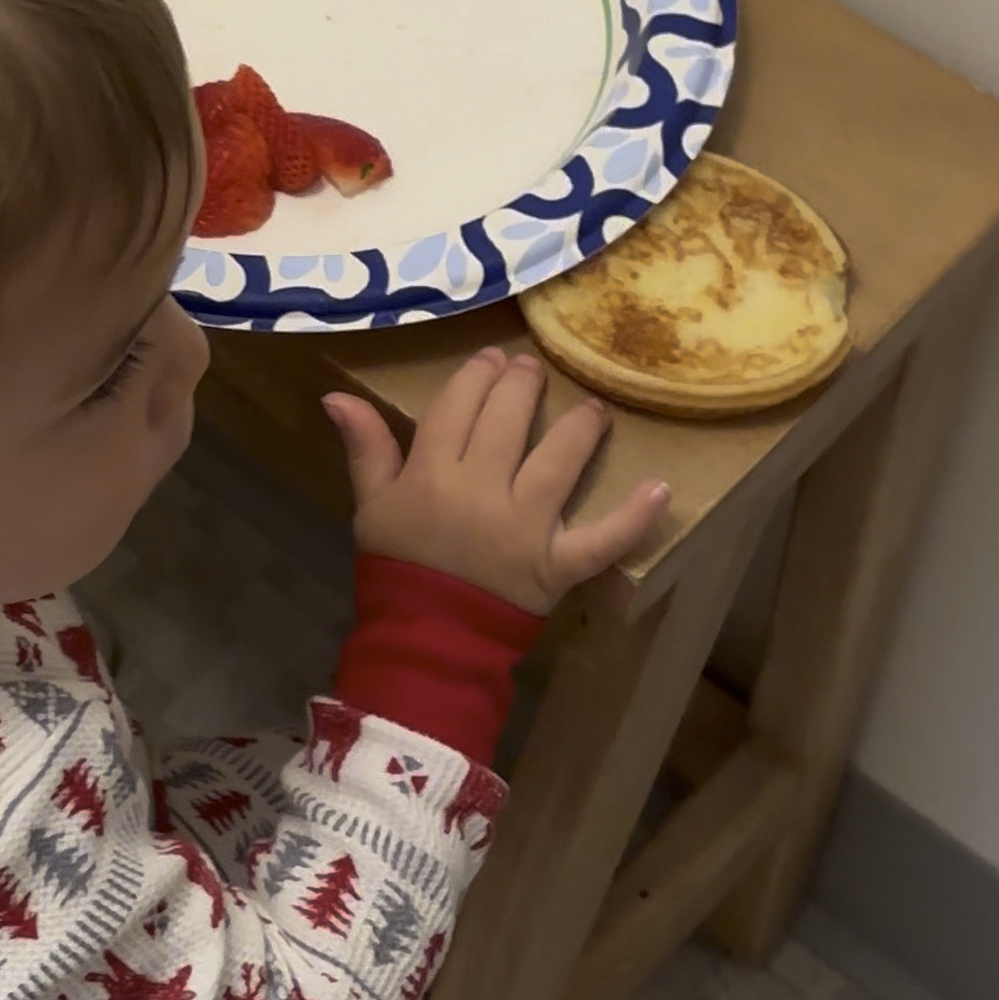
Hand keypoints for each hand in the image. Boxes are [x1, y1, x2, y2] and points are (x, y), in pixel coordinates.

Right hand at [325, 345, 668, 614]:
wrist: (427, 639)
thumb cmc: (399, 566)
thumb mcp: (371, 505)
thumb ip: (365, 447)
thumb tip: (337, 394)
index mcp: (430, 474)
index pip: (459, 404)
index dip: (479, 374)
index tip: (493, 360)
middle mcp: (480, 490)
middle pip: (508, 420)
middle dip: (524, 386)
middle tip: (533, 370)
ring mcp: (525, 526)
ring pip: (558, 460)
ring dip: (580, 427)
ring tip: (592, 409)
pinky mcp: (558, 564)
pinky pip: (602, 539)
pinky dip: (634, 517)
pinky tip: (661, 488)